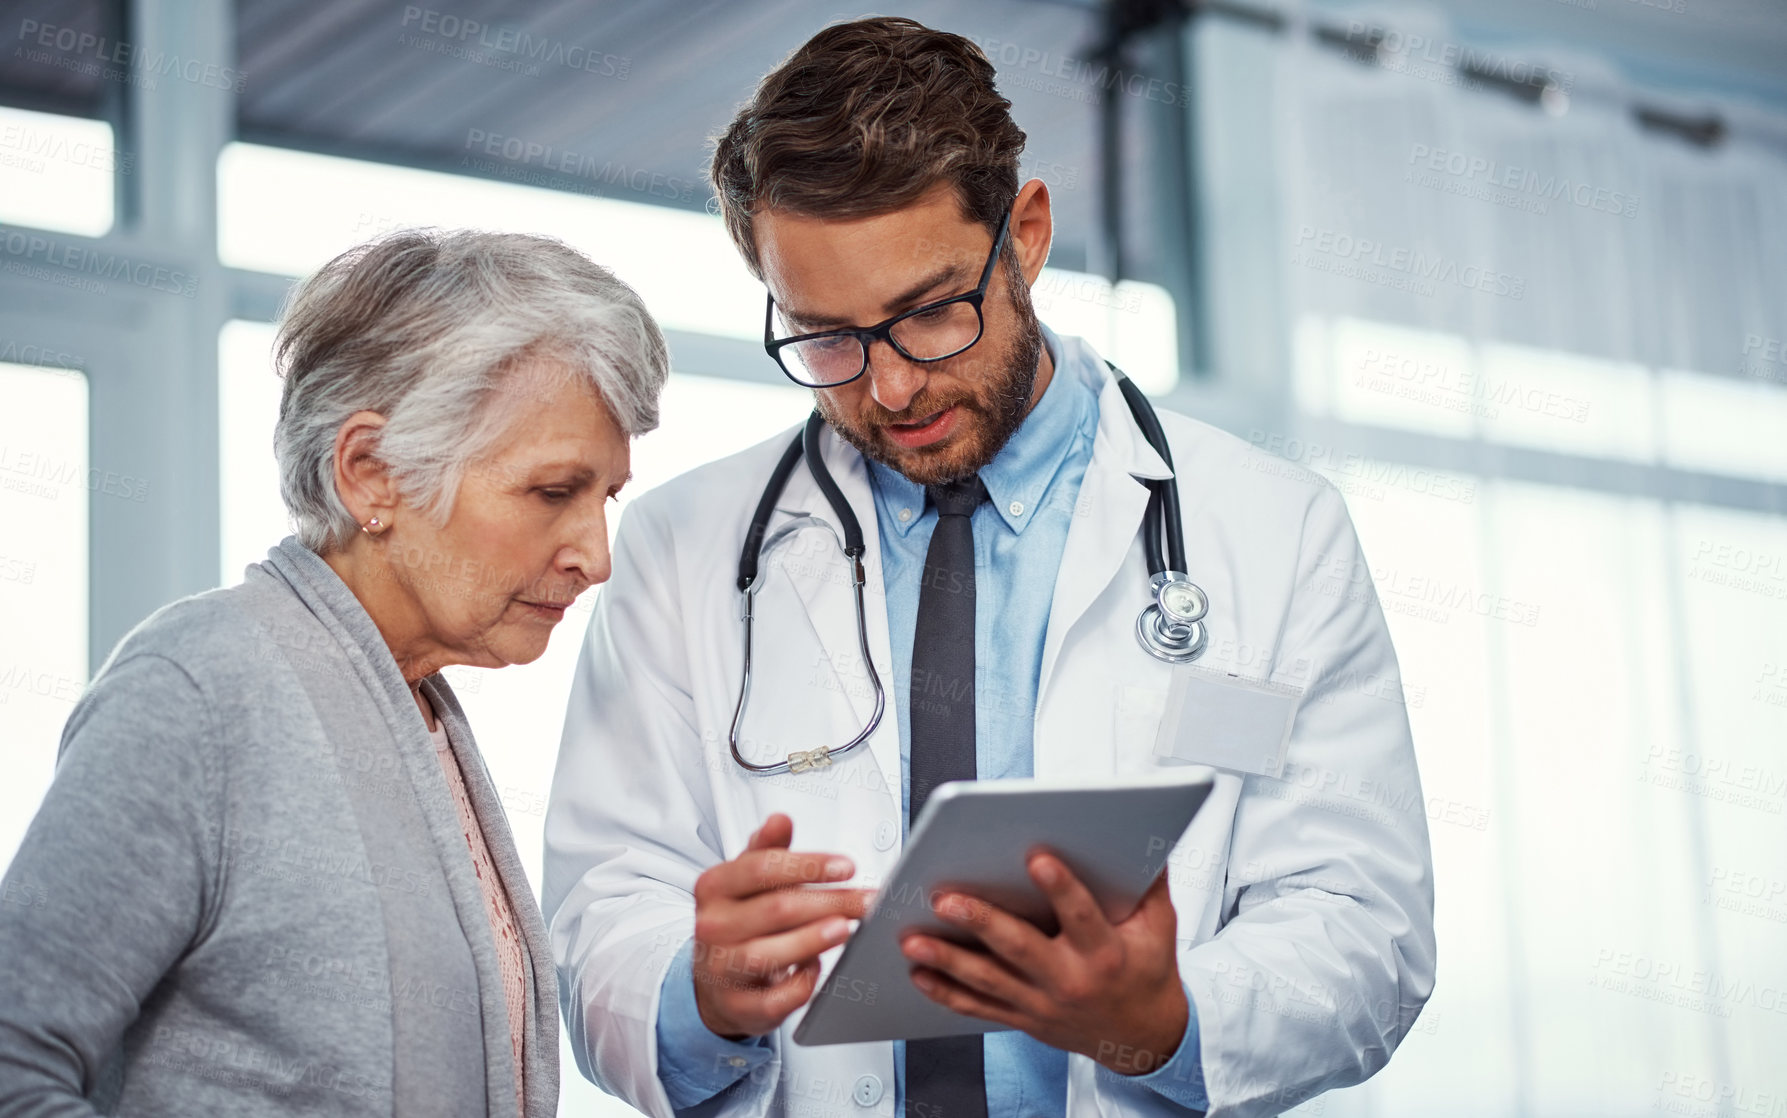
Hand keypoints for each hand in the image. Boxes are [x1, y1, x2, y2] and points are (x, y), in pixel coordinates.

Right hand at [690, 813, 872, 1039]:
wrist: (715, 980)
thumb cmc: (739, 922)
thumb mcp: (745, 880)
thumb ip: (766, 849)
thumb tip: (780, 819)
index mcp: (715, 886)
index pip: (762, 868)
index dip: (808, 866)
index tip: (847, 866)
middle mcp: (713, 926)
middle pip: (776, 909)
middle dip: (829, 902)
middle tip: (868, 900)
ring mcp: (721, 968)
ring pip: (767, 954)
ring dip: (811, 940)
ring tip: (845, 928)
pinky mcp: (738, 1006)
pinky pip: (772, 999)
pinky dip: (798, 986)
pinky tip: (817, 969)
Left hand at [899, 852, 1187, 1075]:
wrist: (1142, 1039)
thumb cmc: (1148, 974)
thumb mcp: (1159, 927)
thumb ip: (1151, 882)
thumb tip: (1147, 833)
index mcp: (1105, 954)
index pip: (1082, 918)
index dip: (1062, 888)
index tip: (1038, 858)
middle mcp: (1069, 981)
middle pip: (1020, 950)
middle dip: (981, 923)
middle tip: (946, 900)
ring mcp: (1041, 1005)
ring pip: (988, 980)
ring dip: (947, 960)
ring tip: (912, 939)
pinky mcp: (1023, 1018)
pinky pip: (979, 1007)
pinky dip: (946, 992)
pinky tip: (919, 973)